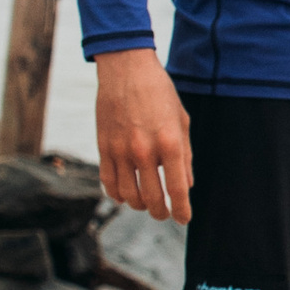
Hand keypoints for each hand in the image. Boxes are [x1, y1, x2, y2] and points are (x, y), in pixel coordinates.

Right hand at [95, 49, 192, 221]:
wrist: (126, 69)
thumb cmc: (159, 93)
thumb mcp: (181, 121)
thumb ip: (184, 155)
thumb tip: (186, 185)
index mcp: (170, 143)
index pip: (177, 189)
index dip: (182, 210)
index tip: (183, 219)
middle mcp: (144, 150)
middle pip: (152, 199)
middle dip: (160, 213)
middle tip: (164, 214)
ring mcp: (121, 150)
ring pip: (128, 195)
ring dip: (139, 205)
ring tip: (146, 203)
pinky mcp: (103, 147)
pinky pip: (108, 182)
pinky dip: (117, 194)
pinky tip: (125, 194)